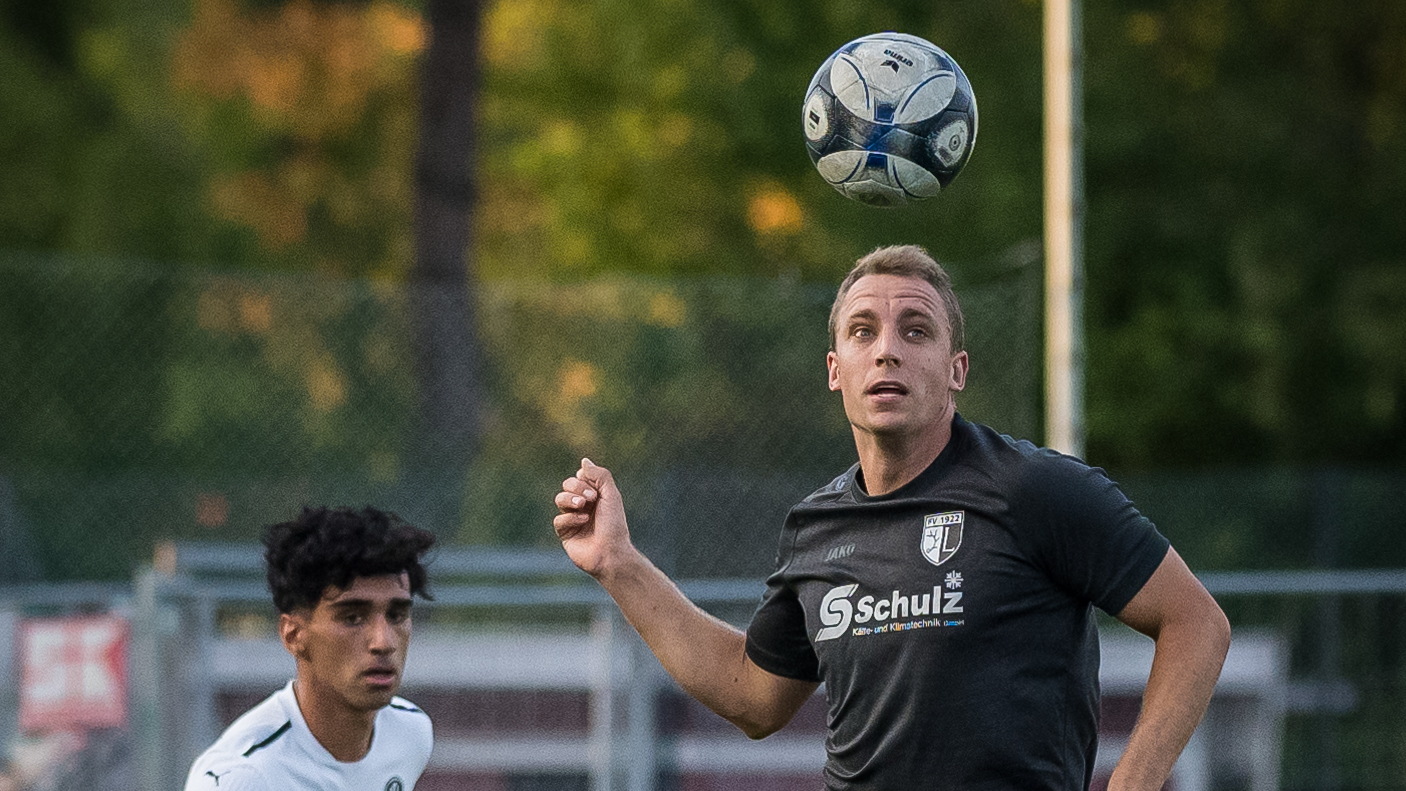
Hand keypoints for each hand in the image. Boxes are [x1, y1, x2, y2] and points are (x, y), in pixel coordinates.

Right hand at [553, 458, 631, 577]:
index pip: (580, 476)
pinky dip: (570, 518)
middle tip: (591, 498)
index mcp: (595, 495)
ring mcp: (573, 519)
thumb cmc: (614, 524)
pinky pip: (558, 520)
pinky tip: (583, 522)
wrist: (611, 552)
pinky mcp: (565, 534)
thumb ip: (599, 475)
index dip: (585, 479)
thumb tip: (584, 460)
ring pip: (559, 499)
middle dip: (577, 488)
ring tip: (583, 506)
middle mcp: (583, 506)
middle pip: (567, 485)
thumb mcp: (611, 494)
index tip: (597, 490)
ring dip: (571, 499)